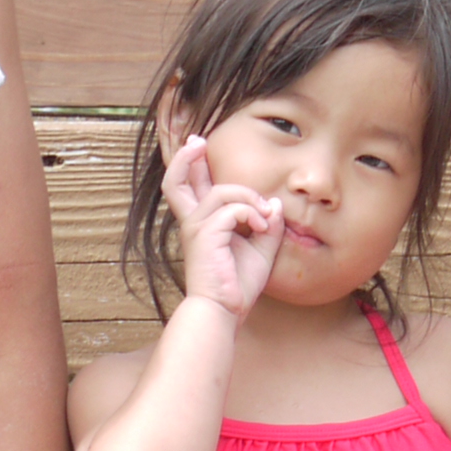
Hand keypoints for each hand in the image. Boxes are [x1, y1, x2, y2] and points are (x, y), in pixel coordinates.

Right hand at [164, 135, 283, 316]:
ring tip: (264, 216)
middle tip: (198, 141)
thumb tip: (274, 203)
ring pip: (222, 190)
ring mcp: (195, 227)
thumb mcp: (261, 250)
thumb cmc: (237, 285)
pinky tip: (261, 226)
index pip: (191, 188)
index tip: (199, 146)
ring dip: (250, 198)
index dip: (192, 164)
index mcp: (202, 225)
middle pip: (176, 180)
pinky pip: (232, 209)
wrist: (224, 310)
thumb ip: (267, 225)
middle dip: (187, 157)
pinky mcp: (204, 235)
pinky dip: (251, 213)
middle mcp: (193, 223)